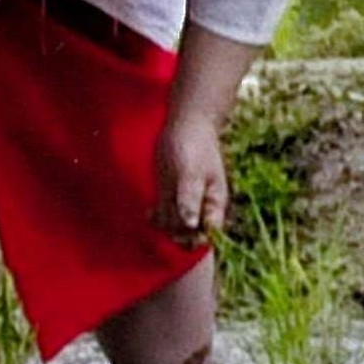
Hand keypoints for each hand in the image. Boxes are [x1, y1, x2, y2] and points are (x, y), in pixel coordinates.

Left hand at [155, 116, 232, 247]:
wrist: (187, 125)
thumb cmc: (194, 146)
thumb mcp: (191, 172)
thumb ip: (190, 198)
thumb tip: (191, 224)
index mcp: (214, 204)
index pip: (209, 234)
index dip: (195, 238)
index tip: (181, 225)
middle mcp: (202, 207)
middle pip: (190, 235)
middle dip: (176, 230)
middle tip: (165, 212)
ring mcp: (185, 203)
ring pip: (175, 228)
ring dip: (164, 224)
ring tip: (156, 209)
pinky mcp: (172, 196)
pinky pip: (164, 217)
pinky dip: (156, 218)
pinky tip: (149, 211)